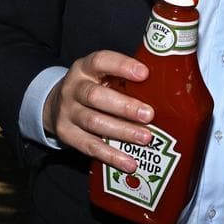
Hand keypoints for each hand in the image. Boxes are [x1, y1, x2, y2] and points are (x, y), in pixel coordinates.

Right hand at [42, 50, 154, 173]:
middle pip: (95, 96)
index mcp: (85, 68)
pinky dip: (111, 156)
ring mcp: (67, 112)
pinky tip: (130, 162)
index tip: (144, 73)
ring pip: (94, 122)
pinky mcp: (66, 134)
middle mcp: (73, 88)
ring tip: (145, 138)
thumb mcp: (103, 74)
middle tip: (149, 115)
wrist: (55, 104)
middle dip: (125, 107)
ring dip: (122, 132)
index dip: (122, 66)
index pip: (101, 61)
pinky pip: (90, 147)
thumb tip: (167, 85)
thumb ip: (125, 78)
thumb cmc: (93, 87)